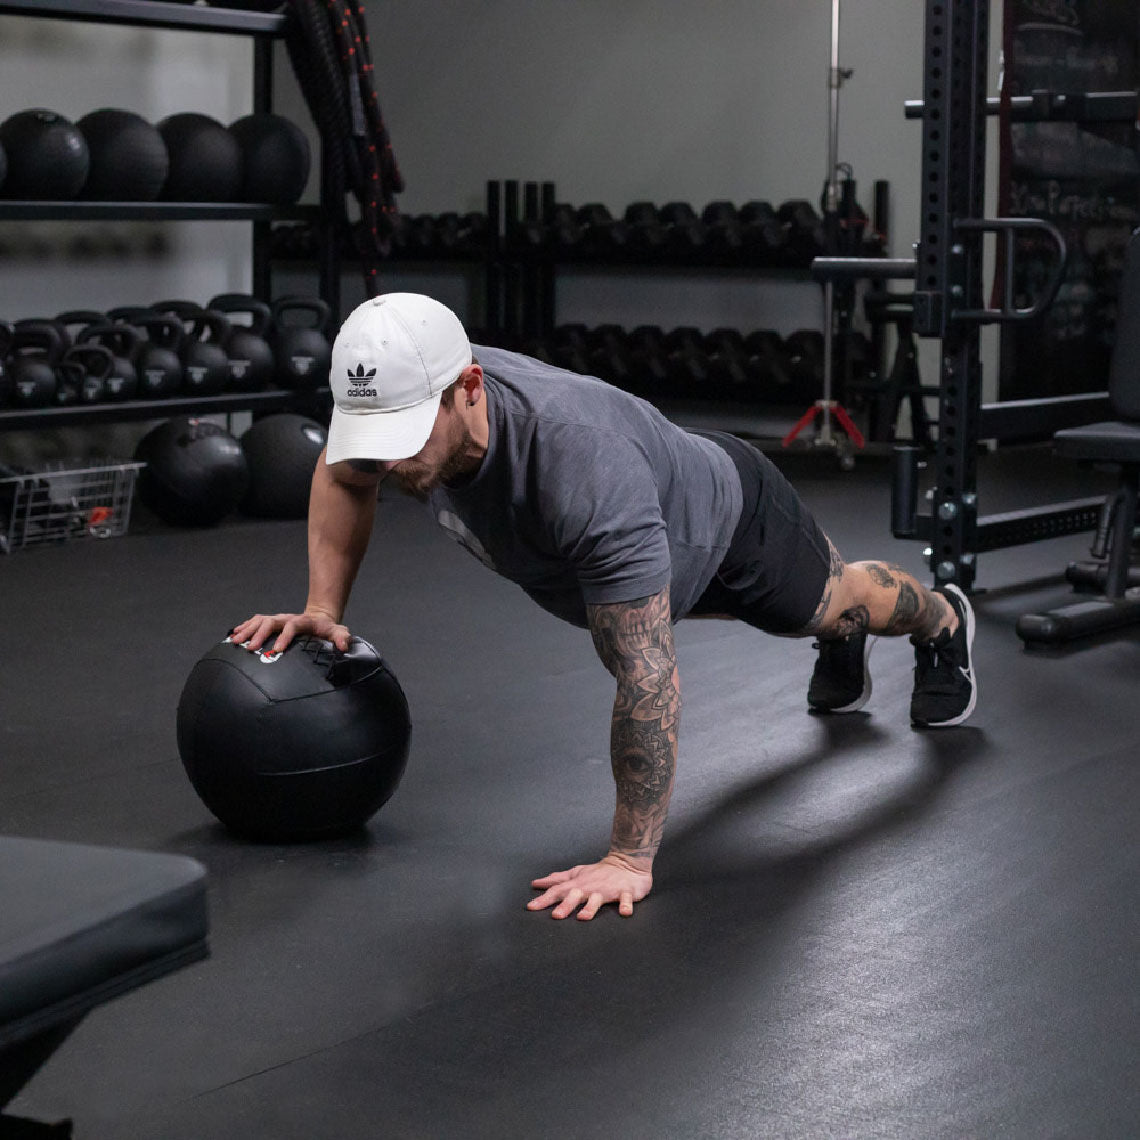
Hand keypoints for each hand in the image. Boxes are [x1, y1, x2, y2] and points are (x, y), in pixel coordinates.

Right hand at [229, 610, 350, 654]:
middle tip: (250, 648)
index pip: (292, 626)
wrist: (319, 619)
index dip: (285, 637)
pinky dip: (244, 627)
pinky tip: (234, 636)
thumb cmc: (327, 629)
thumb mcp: (338, 632)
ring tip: (235, 642)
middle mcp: (287, 618)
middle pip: (270, 622)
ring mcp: (278, 619)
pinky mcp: (271, 622)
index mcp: (302, 621)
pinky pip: (254, 622)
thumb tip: (344, 647)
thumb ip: (341, 637)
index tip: (278, 650)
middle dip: (259, 634)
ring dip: (247, 630)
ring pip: (259, 621)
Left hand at [528, 853, 652, 920]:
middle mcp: (591, 887)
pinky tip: (624, 912)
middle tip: (556, 916)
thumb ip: (557, 880)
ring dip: (590, 908)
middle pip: (576, 896)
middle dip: (566, 905)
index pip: (558, 891)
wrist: (628, 863)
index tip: (531, 907)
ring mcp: (608, 890)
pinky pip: (626, 899)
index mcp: (578, 884)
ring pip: (598, 900)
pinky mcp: (626, 892)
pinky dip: (626, 905)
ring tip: (583, 917)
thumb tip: (536, 883)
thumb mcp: (577, 874)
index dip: (544, 899)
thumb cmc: (599, 872)